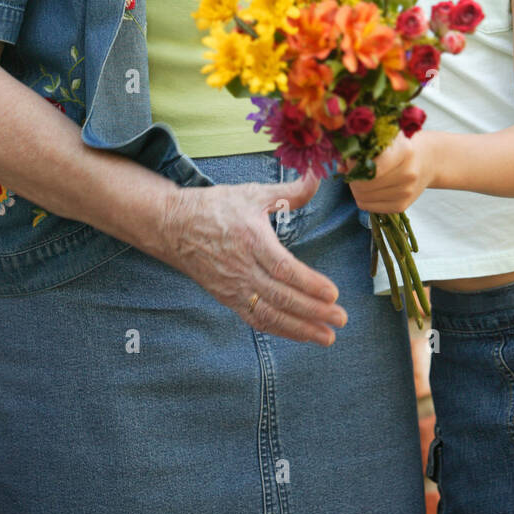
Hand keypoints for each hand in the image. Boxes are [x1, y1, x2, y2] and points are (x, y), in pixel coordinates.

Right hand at [159, 170, 347, 344]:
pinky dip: (280, 330)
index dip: (308, 283)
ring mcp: (233, 286)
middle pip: (280, 296)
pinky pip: (256, 319)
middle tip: (341, 318)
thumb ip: (289, 191)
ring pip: (270, 314)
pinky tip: (301, 334)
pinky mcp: (227, 298)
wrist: (173, 226)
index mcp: (251, 239)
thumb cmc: (216, 207)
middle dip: (313, 311)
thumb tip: (317, 176)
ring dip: (300, 328)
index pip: (283, 268)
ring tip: (327, 336)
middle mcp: (242, 267)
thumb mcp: (253, 193)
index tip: (333, 293)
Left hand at [347, 130, 436, 214]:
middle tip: (352, 170)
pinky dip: (362, 198)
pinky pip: (369, 207)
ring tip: (360, 178)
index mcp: (404, 151)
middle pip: (364, 185)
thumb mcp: (383, 138)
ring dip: (355, 188)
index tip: (352, 159)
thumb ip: (360, 148)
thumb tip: (341, 167)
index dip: (354, 165)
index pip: (371, 167)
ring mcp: (406, 193)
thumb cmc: (399, 146)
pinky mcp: (402, 206)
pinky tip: (368, 188)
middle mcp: (408, 174)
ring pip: (363, 198)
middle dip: (352, 178)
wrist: (426, 160)